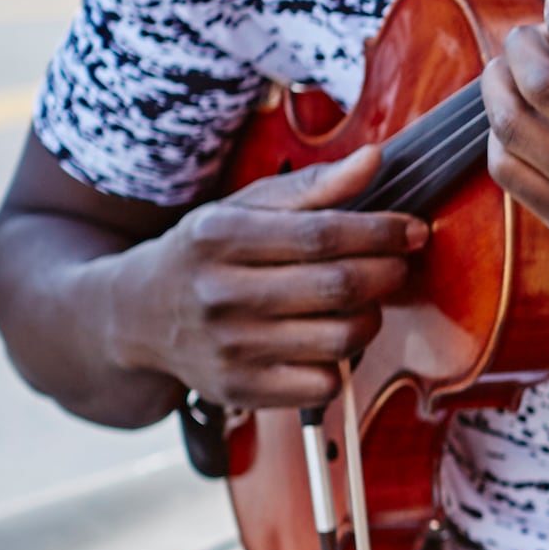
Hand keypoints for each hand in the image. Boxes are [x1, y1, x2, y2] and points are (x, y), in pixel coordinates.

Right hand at [114, 144, 422, 409]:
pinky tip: (330, 339)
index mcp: (219, 237)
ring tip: (363, 301)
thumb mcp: (243, 208)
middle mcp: (218, 293)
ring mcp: (228, 347)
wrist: (135, 316)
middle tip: (397, 265)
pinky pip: (324, 384)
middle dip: (387, 273)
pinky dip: (344, 362)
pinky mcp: (238, 390)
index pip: (322, 234)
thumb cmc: (205, 253)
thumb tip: (375, 160)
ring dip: (372, 317)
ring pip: (341, 337)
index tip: (413, 230)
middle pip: (338, 286)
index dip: (381, 232)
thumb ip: (313, 186)